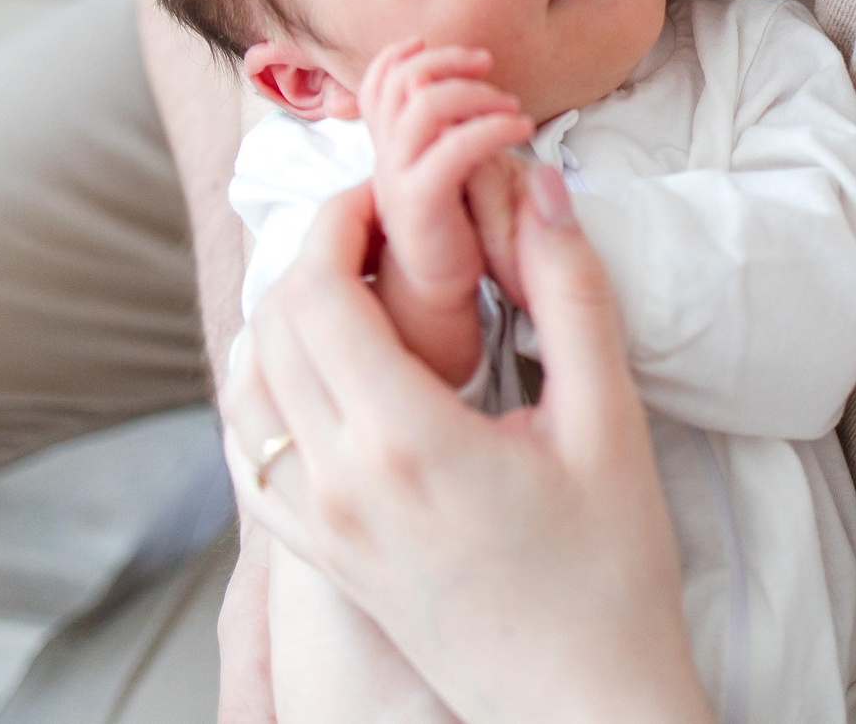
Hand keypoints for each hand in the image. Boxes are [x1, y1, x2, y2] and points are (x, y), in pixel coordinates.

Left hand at [222, 170, 714, 723]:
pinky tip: (320, 373)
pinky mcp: (319, 561)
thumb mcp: (608, 420)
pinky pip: (248, 456)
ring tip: (356, 295)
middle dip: (313, 254)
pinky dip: (263, 393)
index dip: (340, 219)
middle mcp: (339, 483)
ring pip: (244, 388)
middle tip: (380, 231)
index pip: (317, 289)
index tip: (390, 195)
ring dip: (282, 320)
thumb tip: (538, 183)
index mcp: (406, 440)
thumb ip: (569, 290)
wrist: (584, 705)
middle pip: (269, 325)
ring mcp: (318, 529)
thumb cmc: (611, 570)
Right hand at [359, 40, 532, 382]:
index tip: (460, 53)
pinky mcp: (421, 216)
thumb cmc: (456, 251)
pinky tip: (520, 134)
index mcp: (388, 152)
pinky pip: (448, 153)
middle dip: (446, 64)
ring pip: (419, 107)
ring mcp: (397, 189)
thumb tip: (468, 94)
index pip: (380, 80)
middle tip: (491, 72)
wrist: (443, 322)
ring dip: (473, 94)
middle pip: (395, 82)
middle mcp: (383, 164)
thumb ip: (449, 147)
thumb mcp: (452, 187)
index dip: (408, 54)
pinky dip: (489, 130)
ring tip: (512, 112)